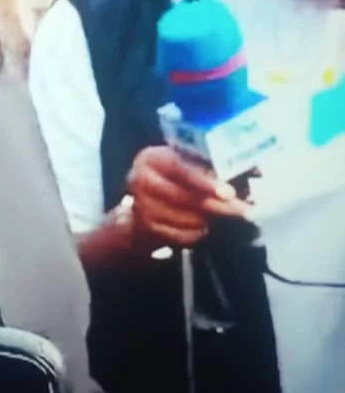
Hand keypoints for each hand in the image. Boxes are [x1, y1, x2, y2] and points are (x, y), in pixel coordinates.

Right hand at [126, 146, 252, 249]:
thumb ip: (212, 166)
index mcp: (152, 157)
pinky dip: (196, 233)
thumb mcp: (189, 163)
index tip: (230, 193)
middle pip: (183, 196)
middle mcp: (139, 179)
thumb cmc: (176, 177)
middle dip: (217, 205)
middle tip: (243, 211)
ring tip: (220, 216)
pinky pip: (179, 235)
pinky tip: (203, 227)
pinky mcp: (145, 227)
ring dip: (207, 220)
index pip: (180, 169)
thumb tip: (252, 170)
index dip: (206, 182)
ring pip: (184, 218)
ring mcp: (140, 205)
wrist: (147, 201)